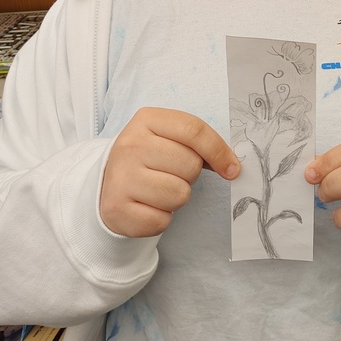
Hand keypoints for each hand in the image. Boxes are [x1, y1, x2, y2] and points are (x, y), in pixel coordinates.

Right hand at [100, 107, 239, 236]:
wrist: (108, 183)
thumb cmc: (150, 158)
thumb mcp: (169, 138)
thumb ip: (199, 144)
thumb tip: (232, 166)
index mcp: (146, 119)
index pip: (194, 130)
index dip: (219, 151)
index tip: (232, 169)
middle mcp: (130, 145)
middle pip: (190, 165)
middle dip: (190, 175)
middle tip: (172, 173)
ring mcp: (120, 177)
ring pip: (179, 194)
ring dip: (177, 197)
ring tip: (159, 189)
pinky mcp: (116, 209)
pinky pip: (163, 220)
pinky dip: (162, 217)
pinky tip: (147, 205)